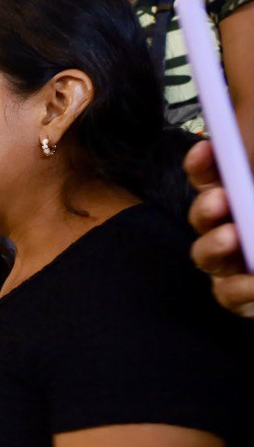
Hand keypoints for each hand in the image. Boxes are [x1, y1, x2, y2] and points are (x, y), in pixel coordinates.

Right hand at [187, 140, 253, 316]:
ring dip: (213, 245)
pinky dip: (243, 287)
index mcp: (243, 197)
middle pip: (204, 215)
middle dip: (206, 207)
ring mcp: (233, 265)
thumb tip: (236, 177)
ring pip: (206, 254)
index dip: (204, 163)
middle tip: (219, 200)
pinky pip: (229, 293)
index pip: (214, 176)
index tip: (206, 149)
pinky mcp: (239, 297)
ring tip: (230, 238)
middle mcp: (232, 228)